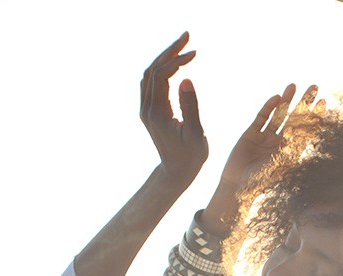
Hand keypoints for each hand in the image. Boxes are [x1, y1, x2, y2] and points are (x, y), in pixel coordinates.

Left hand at [140, 32, 207, 183]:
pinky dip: (163, 68)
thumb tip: (187, 79)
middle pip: (152, 69)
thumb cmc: (190, 157)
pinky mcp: (150, 109)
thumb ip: (190, 106)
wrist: (175, 173)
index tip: (194, 53)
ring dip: (165, 57)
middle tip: (187, 36)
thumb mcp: (195, 134)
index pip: (161, 76)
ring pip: (150, 73)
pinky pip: (152, 81)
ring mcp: (146, 108)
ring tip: (184, 46)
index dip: (177, 61)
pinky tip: (177, 63)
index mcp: (157, 113)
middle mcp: (147, 108)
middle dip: (169, 51)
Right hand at [220, 83, 320, 188]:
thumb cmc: (261, 181)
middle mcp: (280, 142)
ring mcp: (266, 137)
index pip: (306, 130)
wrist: (237, 186)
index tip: (323, 102)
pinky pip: (262, 117)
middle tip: (314, 87)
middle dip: (304, 103)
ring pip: (279, 115)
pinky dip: (269, 107)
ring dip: (287, 101)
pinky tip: (277, 98)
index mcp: (291, 152)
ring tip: (294, 85)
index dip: (315, 116)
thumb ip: (293, 150)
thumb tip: (310, 135)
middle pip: (295, 118)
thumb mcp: (281, 165)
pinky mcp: (252, 134)